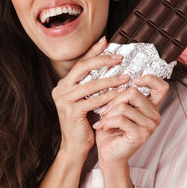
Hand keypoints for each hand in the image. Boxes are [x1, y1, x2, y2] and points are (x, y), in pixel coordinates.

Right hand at [51, 37, 129, 161]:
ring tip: (126, 76)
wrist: (74, 146)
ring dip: (110, 79)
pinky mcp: (71, 112)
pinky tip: (120, 93)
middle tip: (119, 57)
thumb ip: (90, 85)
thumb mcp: (84, 100)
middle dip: (102, 60)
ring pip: (91, 85)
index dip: (92, 51)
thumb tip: (109, 66)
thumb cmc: (83, 123)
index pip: (80, 63)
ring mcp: (64, 100)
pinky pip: (94, 100)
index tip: (106, 40)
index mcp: (63, 85)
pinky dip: (109, 96)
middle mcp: (60, 90)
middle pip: (82, 68)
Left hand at [93, 74, 169, 167]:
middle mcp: (155, 116)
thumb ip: (122, 95)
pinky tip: (103, 127)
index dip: (149, 79)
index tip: (133, 81)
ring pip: (124, 106)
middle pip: (133, 92)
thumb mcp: (117, 108)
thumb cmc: (111, 131)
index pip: (161, 86)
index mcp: (151, 107)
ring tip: (103, 121)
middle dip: (113, 99)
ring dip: (108, 113)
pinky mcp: (141, 135)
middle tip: (104, 110)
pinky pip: (120, 119)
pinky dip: (107, 122)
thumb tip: (118, 81)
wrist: (108, 154)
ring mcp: (150, 126)